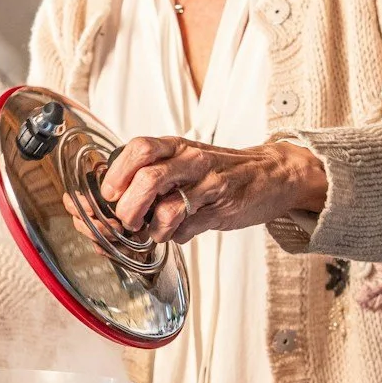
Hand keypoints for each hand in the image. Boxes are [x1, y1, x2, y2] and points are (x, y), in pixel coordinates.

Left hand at [100, 136, 328, 244]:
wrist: (272, 174)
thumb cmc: (221, 169)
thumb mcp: (186, 159)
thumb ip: (153, 170)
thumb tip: (112, 195)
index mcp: (176, 146)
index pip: (138, 148)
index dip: (117, 173)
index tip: (109, 194)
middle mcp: (191, 161)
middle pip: (147, 179)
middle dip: (128, 207)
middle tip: (126, 220)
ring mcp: (208, 185)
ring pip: (167, 209)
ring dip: (152, 229)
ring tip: (155, 231)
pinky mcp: (221, 209)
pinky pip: (187, 229)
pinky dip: (176, 236)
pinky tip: (181, 231)